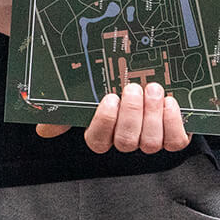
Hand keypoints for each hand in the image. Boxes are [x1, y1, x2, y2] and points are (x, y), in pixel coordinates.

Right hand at [35, 82, 191, 153]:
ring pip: (150, 143)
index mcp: (104, 135)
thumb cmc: (116, 88)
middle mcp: (127, 141)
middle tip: (133, 89)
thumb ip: (66, 112)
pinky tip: (170, 103)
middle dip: (130, 114)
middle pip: (126, 142)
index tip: (110, 98)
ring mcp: (151, 140)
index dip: (105, 122)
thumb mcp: (89, 96)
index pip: (98, 141)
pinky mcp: (174, 136)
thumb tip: (43, 130)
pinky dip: (173, 123)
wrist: (153, 77)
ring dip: (152, 115)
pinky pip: (176, 141)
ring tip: (153, 90)